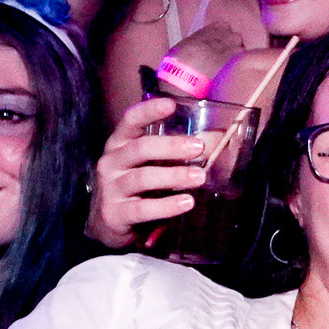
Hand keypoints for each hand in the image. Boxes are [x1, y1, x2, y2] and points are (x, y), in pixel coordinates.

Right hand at [87, 96, 204, 247]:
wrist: (110, 224)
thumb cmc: (138, 187)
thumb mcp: (153, 165)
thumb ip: (178, 152)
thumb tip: (218, 137)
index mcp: (120, 143)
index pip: (130, 120)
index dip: (149, 111)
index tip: (171, 104)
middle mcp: (112, 162)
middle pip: (140, 148)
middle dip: (171, 146)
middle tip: (199, 148)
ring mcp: (110, 188)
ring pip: (142, 177)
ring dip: (173, 176)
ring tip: (199, 177)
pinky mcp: (114, 214)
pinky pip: (142, 209)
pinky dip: (166, 206)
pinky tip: (186, 203)